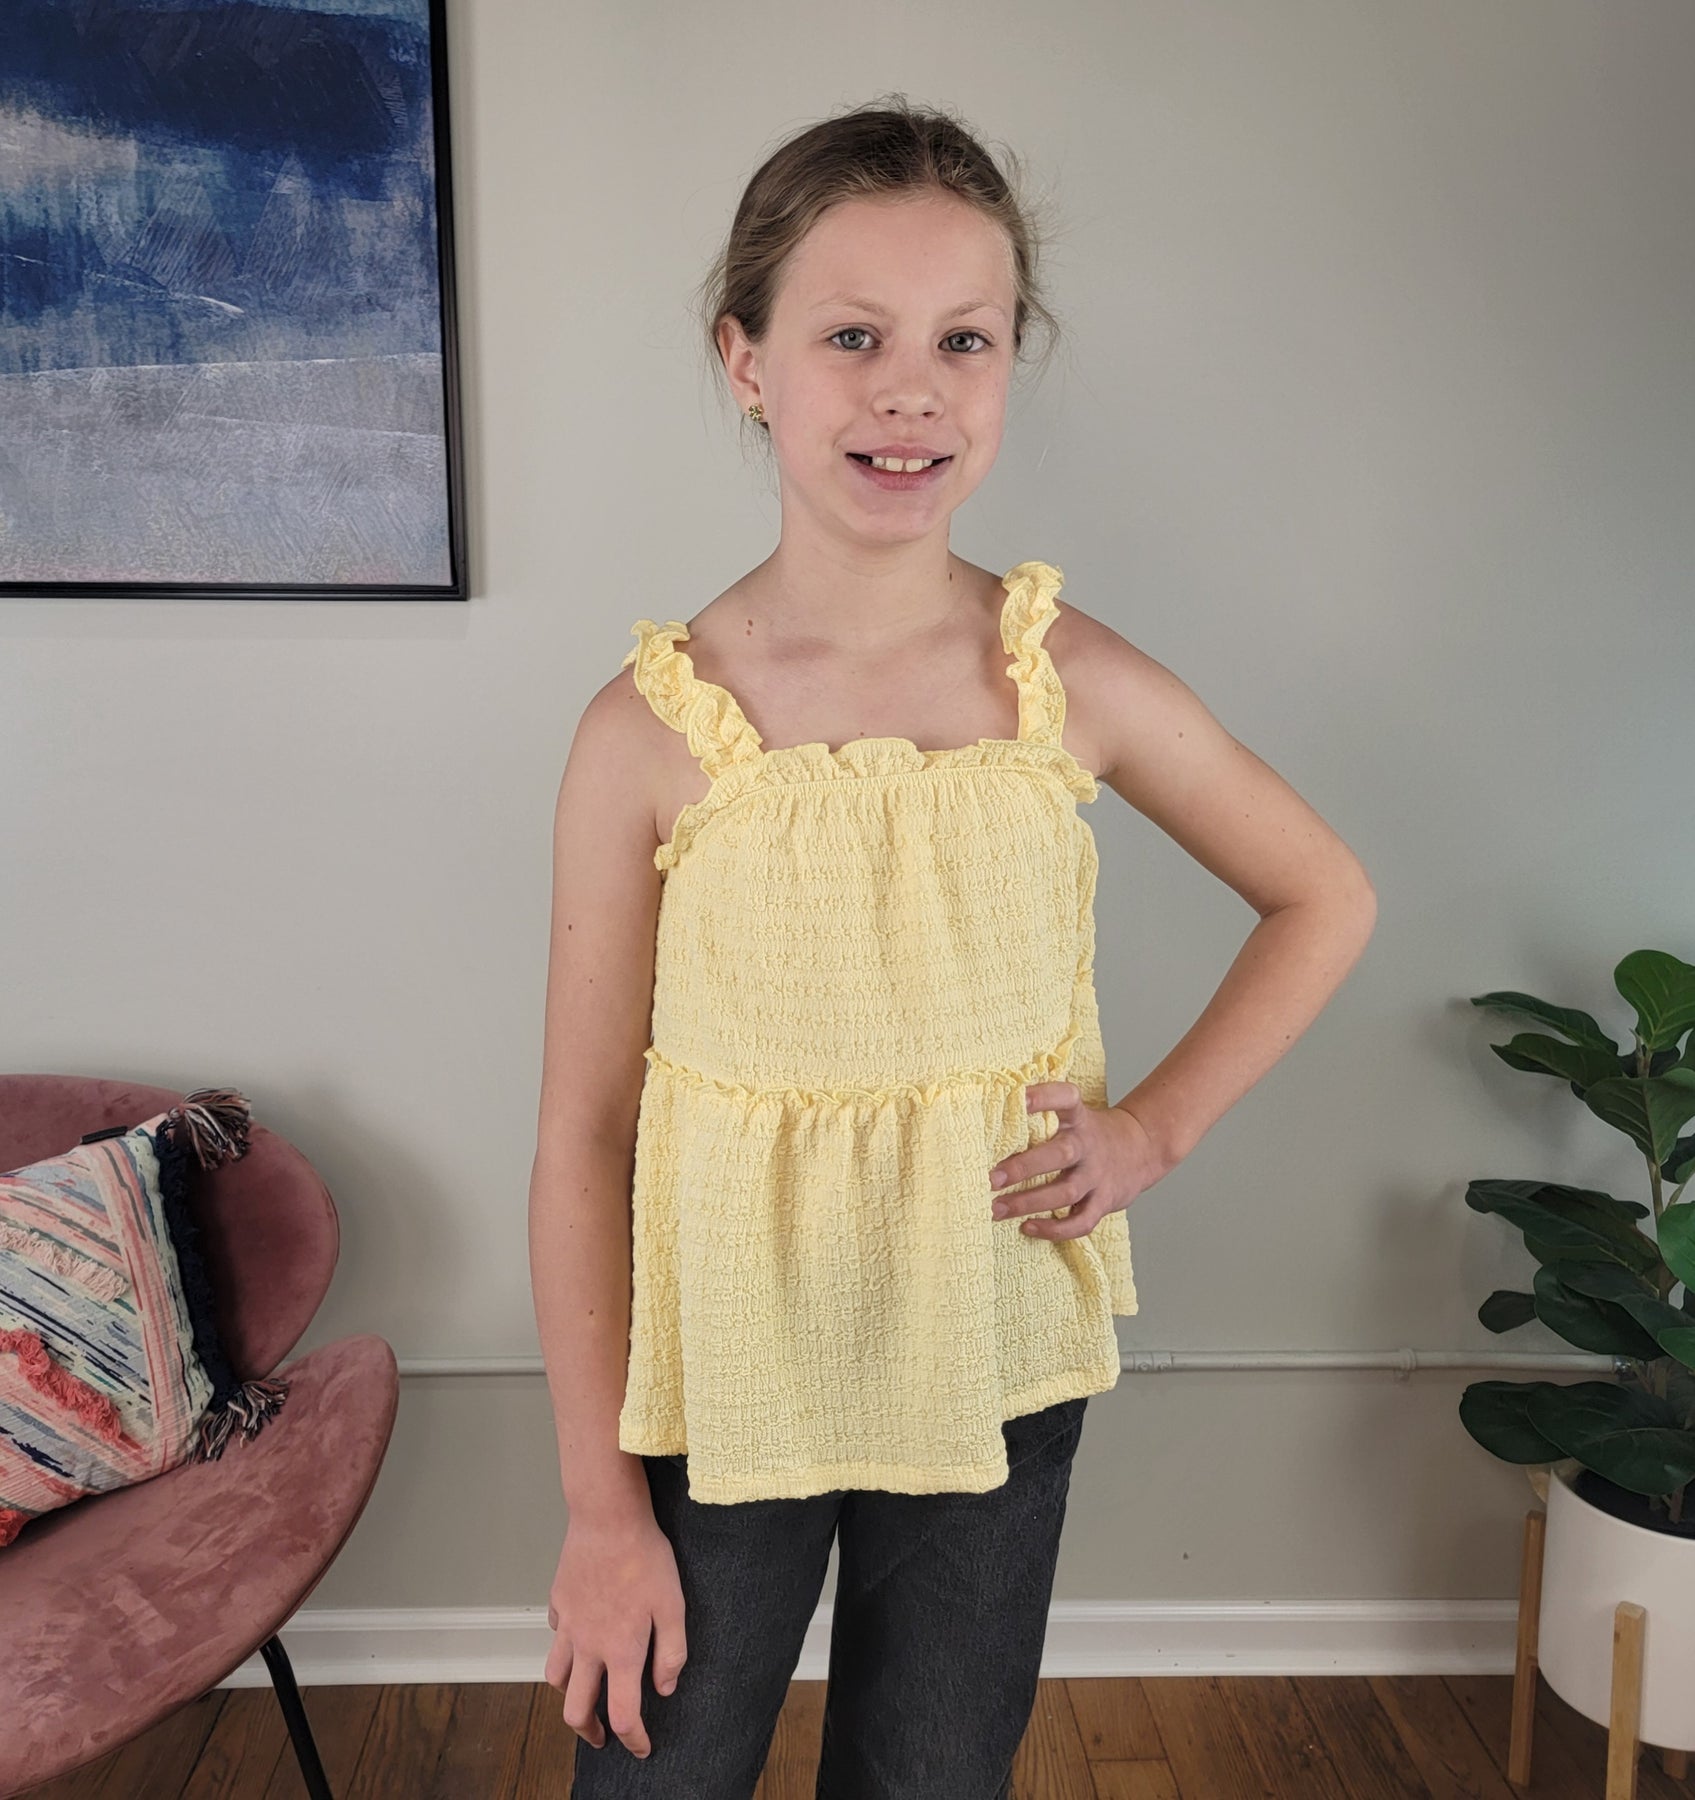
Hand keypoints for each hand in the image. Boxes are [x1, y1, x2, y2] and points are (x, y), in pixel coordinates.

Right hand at [544, 1514, 687, 1760]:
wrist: (608, 1517)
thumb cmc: (645, 1558)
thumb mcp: (673, 1605)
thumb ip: (672, 1652)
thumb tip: (665, 1688)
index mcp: (621, 1651)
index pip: (622, 1715)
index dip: (633, 1740)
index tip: (642, 1747)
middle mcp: (588, 1646)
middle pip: (575, 1710)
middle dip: (590, 1731)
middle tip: (602, 1736)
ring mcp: (568, 1624)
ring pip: (556, 1677)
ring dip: (570, 1693)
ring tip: (586, 1691)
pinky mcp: (558, 1601)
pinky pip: (556, 1636)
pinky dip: (564, 1646)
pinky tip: (579, 1636)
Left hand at [988, 1082, 1171, 1238]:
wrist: (1142, 1149)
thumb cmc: (1090, 1134)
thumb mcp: (1074, 1116)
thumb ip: (1044, 1117)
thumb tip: (987, 1119)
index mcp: (1079, 1118)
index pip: (1066, 1099)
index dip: (1045, 1097)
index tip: (1019, 1097)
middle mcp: (1087, 1145)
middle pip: (1059, 1154)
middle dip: (1024, 1167)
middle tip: (990, 1178)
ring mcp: (1097, 1175)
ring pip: (1065, 1192)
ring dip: (1028, 1203)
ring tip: (996, 1209)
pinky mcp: (1104, 1202)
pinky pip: (1081, 1222)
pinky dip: (1055, 1229)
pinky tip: (1027, 1228)